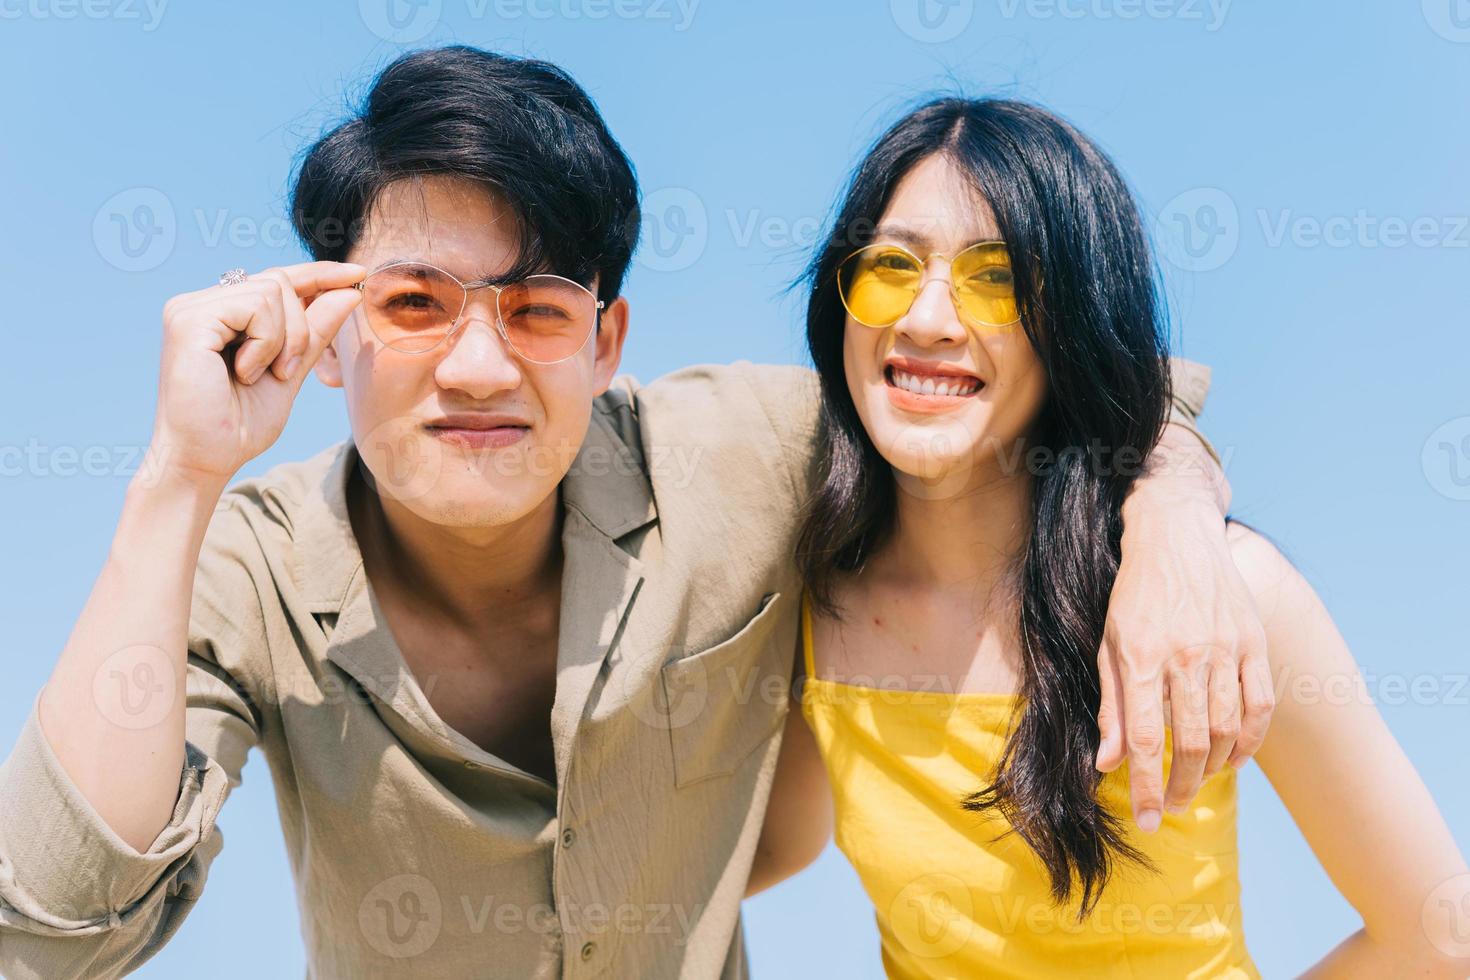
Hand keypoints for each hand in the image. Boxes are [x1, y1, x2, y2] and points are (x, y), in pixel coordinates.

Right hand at [148, 261, 364, 485]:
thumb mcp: (290, 371)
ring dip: (284, 339)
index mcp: (221, 313)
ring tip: (259, 375)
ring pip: (273, 290)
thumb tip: (349, 291)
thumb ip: (315, 331)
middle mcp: (201, 303)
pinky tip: (244, 372)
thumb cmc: (239, 425)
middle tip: (284, 372)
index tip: (358, 272)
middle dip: (301, 328)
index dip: (319, 274)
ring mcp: (190, 308)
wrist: (205, 460)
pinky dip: (266, 343)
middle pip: (280, 281)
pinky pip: (256, 305)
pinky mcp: (188, 319)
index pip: (277, 279)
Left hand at [1096, 439, 1273, 832]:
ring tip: (1197, 783)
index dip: (1145, 784)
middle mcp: (1185, 655)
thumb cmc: (1134, 595)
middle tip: (1172, 807)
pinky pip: (1260, 705)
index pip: (1144, 736)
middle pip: (1191, 741)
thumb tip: (1106, 763)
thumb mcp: (1108, 644)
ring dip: (1214, 769)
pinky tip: (1234, 758)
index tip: (1146, 818)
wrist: (1175, 535)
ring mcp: (1226, 648)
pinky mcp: (1254, 641)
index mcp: (1141, 656)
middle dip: (1181, 786)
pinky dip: (1250, 740)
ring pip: (1228, 729)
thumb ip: (1111, 705)